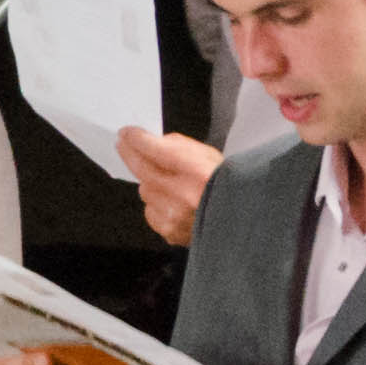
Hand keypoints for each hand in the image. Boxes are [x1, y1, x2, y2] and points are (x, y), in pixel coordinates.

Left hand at [116, 128, 220, 249]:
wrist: (242, 221)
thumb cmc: (229, 187)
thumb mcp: (212, 157)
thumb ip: (180, 147)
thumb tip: (152, 143)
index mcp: (200, 172)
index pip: (157, 149)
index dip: (137, 139)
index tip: (126, 133)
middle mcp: (185, 195)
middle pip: (142, 169)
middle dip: (130, 154)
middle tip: (124, 145)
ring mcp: (175, 216)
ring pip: (144, 190)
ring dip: (151, 183)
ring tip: (170, 183)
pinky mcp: (170, 231)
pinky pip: (150, 211)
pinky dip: (156, 205)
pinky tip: (174, 204)